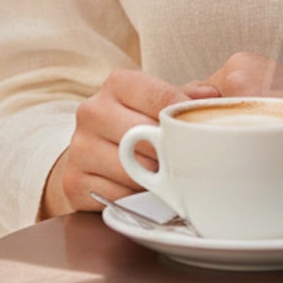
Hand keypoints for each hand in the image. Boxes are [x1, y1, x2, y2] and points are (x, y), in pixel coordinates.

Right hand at [43, 70, 219, 217]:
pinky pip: (117, 197)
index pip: (161, 98)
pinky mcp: (73, 181)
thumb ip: (188, 96)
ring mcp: (79, 147)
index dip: (185, 119)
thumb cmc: (138, 123)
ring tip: (164, 178)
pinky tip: (141, 191)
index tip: (200, 133)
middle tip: (184, 162)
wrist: (93, 151)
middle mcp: (92, 111)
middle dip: (169, 153)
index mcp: (118, 83)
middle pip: (145, 137)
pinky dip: (135, 199)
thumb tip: (210, 98)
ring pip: (131, 170)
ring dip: (154, 180)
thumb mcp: (161, 101)